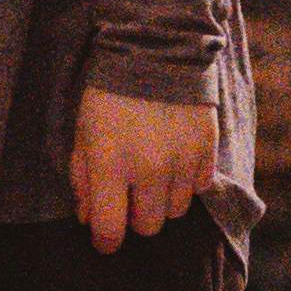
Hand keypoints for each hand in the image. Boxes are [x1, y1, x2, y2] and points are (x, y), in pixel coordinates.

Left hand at [71, 80, 216, 252]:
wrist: (156, 48)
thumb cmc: (109, 91)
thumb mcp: (83, 130)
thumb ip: (83, 177)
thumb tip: (89, 218)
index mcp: (110, 164)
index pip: (110, 229)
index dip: (105, 241)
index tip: (105, 238)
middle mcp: (149, 169)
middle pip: (148, 227)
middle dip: (135, 217)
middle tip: (129, 194)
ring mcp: (181, 162)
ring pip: (175, 211)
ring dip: (162, 199)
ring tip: (153, 171)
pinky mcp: (206, 151)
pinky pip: (199, 188)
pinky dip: (186, 181)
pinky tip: (174, 157)